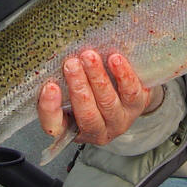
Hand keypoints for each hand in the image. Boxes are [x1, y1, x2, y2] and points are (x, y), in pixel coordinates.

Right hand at [37, 50, 158, 145]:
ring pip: (108, 102)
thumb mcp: (71, 90)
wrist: (124, 92)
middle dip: (78, 86)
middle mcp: (95, 130)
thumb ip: (62, 81)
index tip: (50, 86)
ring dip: (98, 78)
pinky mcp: (137, 107)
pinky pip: (131, 92)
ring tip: (90, 56)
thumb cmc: (90, 89)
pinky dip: (122, 75)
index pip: (54, 126)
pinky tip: (115, 59)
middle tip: (71, 63)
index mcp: (71, 128)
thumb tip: (53, 57)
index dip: (50, 108)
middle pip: (86, 113)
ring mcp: (118, 121)